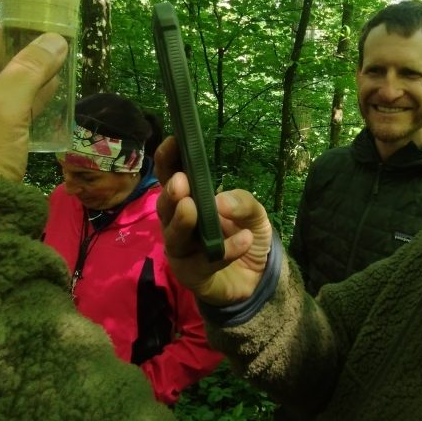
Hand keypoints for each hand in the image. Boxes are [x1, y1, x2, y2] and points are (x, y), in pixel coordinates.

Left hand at [0, 14, 67, 180]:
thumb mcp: (4, 110)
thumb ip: (29, 71)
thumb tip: (56, 40)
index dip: (18, 20)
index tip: (52, 14)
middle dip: (31, 47)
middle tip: (67, 40)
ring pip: (7, 82)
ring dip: (34, 73)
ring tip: (68, 63)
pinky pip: (10, 106)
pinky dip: (31, 97)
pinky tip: (56, 94)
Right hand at [155, 136, 271, 306]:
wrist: (256, 279)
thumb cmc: (245, 236)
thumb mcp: (254, 214)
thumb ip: (243, 202)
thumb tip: (220, 201)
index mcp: (189, 201)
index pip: (171, 177)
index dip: (167, 160)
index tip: (173, 141)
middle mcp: (178, 224)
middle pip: (165, 207)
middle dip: (170, 194)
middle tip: (180, 183)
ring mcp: (182, 251)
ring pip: (174, 237)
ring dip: (182, 221)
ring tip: (191, 207)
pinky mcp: (194, 275)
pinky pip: (205, 263)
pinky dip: (225, 250)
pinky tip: (243, 240)